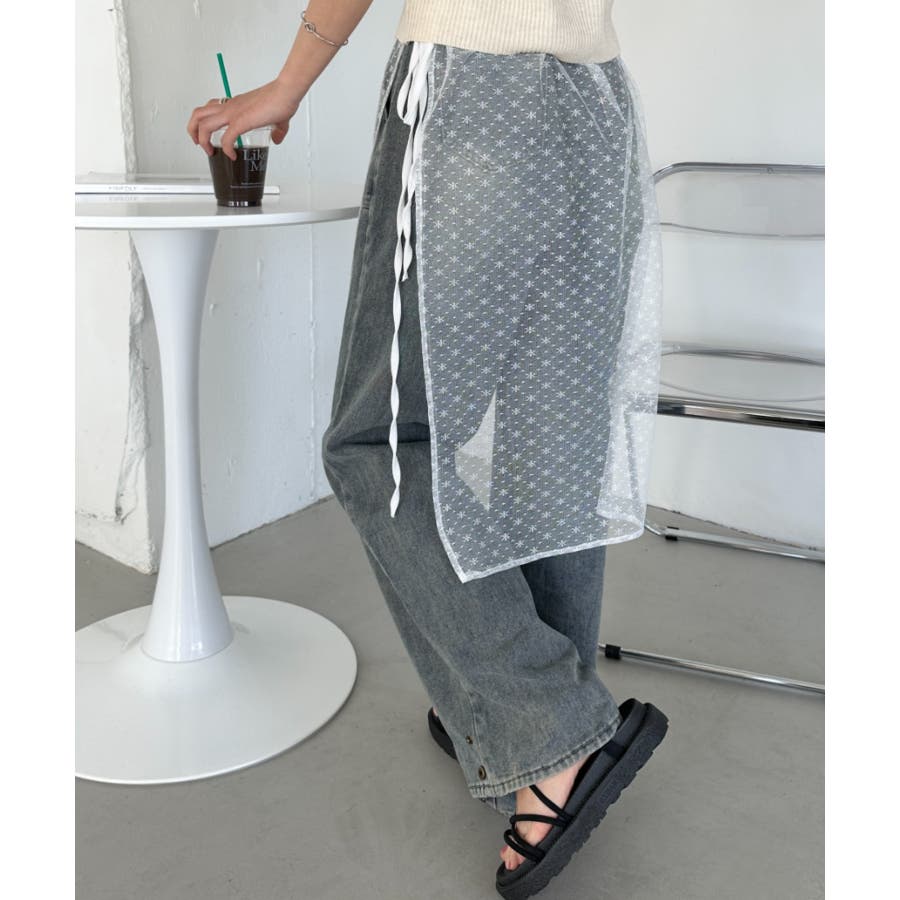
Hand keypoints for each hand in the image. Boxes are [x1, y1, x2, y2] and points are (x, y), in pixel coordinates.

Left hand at [186, 78, 301, 159]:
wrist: (285, 93)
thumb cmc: (281, 100)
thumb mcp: (277, 118)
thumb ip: (277, 130)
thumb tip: (276, 139)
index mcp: (234, 104)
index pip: (210, 108)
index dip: (205, 122)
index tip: (208, 135)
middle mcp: (229, 107)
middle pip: (198, 114)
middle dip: (193, 131)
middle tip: (199, 144)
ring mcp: (233, 113)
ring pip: (203, 124)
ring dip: (202, 140)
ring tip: (209, 151)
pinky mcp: (240, 121)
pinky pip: (225, 139)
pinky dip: (226, 150)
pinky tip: (232, 156)